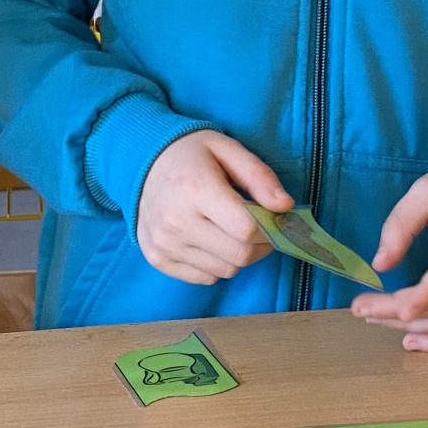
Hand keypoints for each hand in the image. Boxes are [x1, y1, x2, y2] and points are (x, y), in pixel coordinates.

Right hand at [137, 132, 293, 284]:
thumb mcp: (228, 149)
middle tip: (259, 228)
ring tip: (231, 230)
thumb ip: (260, 177)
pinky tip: (211, 240)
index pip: (247, 229)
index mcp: (196, 190)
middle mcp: (176, 222)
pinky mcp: (157, 259)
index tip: (272, 218)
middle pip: (239, 255)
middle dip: (260, 245)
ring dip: (239, 255)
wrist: (142, 161)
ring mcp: (164, 244)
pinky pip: (205, 278)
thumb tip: (286, 207)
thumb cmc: (191, 154)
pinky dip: (217, 264)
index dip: (270, 227)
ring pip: (225, 270)